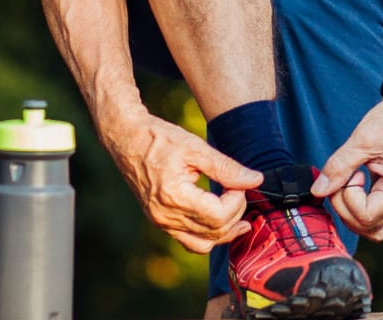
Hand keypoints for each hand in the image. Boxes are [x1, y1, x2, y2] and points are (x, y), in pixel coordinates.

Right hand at [106, 110, 263, 253]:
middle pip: (214, 232)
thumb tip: (255, 180)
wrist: (126, 139)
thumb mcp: (196, 148)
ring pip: (202, 244)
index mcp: (174, 196)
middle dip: (235, 214)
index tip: (241, 183)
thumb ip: (227, 168)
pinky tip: (219, 218)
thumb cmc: (158, 139)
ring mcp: (160, 222)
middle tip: (239, 189)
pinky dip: (208, 234)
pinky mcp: (159, 221)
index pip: (219, 216)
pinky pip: (189, 240)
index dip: (238, 201)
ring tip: (238, 211)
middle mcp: (165, 216)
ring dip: (225, 231)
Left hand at [310, 79, 382, 240]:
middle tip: (343, 182)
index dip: (347, 199)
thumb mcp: (362, 140)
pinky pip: (375, 213)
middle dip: (347, 210)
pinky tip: (356, 181)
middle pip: (370, 229)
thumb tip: (318, 190)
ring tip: (350, 181)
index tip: (348, 175)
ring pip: (373, 227)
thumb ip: (338, 167)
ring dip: (352, 210)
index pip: (366, 216)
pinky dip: (358, 204)